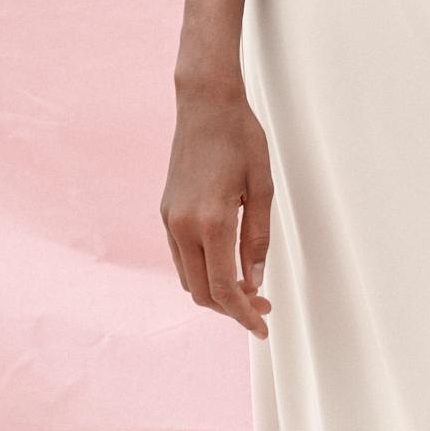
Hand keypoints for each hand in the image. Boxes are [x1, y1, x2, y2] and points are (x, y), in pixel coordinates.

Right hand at [161, 80, 273, 336]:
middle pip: (202, 293)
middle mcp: (184, 226)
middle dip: (232, 309)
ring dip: (216, 292)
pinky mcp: (166, 213)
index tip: (262, 327)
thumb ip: (257, 240)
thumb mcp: (263, 189)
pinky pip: (181, 258)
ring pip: (188, 279)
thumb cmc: (240, 138)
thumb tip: (254, 281)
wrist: (205, 104)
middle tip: (262, 307)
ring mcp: (170, 220)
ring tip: (247, 288)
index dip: (245, 315)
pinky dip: (202, 273)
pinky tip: (225, 266)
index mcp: (213, 221)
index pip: (225, 288)